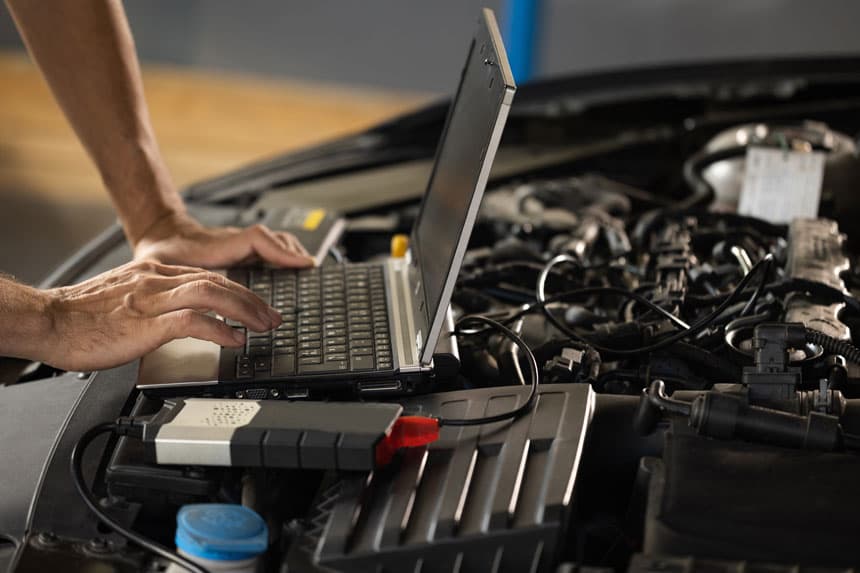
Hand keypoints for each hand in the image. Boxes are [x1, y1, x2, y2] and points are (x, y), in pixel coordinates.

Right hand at [35, 259, 281, 370]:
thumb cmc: (79, 317)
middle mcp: (156, 279)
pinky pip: (193, 321)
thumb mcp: (123, 299)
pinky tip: (235, 340)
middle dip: (251, 299)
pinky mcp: (146, 322)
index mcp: (152, 272)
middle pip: (217, 282)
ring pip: (212, 294)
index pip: (206, 276)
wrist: (47, 321)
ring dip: (245, 310)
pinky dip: (220, 329)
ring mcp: (152, 299)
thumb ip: (151, 301)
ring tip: (264, 326)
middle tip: (273, 316)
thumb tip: (175, 318)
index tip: (254, 304)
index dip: (236, 290)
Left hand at [133, 212, 315, 268]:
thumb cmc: (160, 252)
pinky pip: (270, 247)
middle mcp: (235, 241)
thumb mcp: (165, 266)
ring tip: (304, 270)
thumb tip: (200, 309)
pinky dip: (284, 255)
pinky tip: (289, 270)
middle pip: (275, 239)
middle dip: (294, 256)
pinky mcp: (242, 248)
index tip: (302, 264)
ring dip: (291, 254)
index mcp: (219, 245)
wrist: (159, 234)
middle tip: (308, 273)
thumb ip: (182, 284)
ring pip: (276, 241)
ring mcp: (240, 243)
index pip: (257, 239)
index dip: (281, 252)